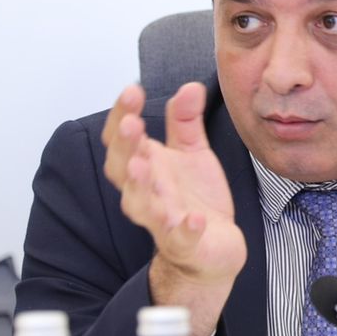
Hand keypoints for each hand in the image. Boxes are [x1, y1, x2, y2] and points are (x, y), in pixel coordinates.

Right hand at [100, 82, 246, 335]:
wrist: (214, 248)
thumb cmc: (194, 199)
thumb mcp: (192, 154)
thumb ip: (186, 121)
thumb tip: (190, 86)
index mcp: (145, 167)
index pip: (122, 140)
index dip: (123, 115)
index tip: (132, 89)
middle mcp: (145, 194)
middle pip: (123, 170)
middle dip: (125, 147)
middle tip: (131, 124)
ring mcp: (162, 221)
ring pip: (140, 205)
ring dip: (140, 186)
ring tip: (142, 165)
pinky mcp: (185, 245)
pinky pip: (180, 238)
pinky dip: (184, 229)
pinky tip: (193, 219)